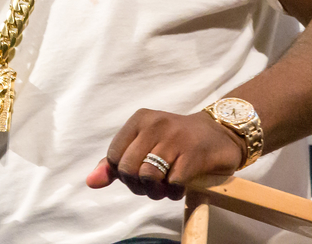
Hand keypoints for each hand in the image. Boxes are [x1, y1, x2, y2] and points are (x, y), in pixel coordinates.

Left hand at [85, 109, 244, 200]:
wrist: (219, 134)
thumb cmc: (176, 141)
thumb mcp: (144, 144)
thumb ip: (115, 163)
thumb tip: (91, 182)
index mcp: (140, 120)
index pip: (114, 157)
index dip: (124, 174)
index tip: (139, 173)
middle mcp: (156, 124)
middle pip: (129, 170)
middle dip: (139, 185)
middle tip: (154, 183)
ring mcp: (176, 138)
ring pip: (148, 177)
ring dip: (156, 191)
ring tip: (166, 187)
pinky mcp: (193, 154)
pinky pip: (172, 184)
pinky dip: (174, 192)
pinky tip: (181, 186)